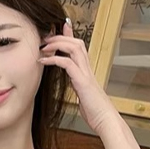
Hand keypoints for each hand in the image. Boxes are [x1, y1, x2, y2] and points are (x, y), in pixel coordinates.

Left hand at [38, 19, 115, 133]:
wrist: (106, 121)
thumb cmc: (95, 112)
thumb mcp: (84, 96)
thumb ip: (79, 87)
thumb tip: (75, 87)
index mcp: (87, 72)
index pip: (79, 48)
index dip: (69, 36)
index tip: (60, 28)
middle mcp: (88, 69)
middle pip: (76, 43)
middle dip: (60, 37)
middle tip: (45, 38)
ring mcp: (86, 74)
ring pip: (74, 48)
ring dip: (57, 44)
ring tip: (43, 46)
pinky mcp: (82, 82)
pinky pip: (67, 64)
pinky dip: (54, 59)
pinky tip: (44, 61)